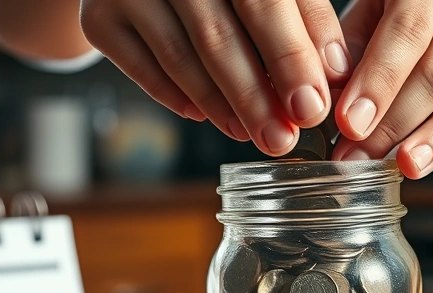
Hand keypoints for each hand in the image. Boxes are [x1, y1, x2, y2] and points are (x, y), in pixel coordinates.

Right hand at [80, 0, 352, 155]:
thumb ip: (304, 17)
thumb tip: (334, 74)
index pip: (266, 1)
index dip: (292, 56)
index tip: (313, 106)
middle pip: (218, 35)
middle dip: (256, 96)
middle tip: (284, 138)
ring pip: (181, 57)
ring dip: (222, 106)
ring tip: (255, 134)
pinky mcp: (98, 18)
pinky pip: (143, 69)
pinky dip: (179, 98)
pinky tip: (209, 117)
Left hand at [331, 0, 432, 177]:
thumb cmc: (417, 3)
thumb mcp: (378, 4)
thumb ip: (351, 43)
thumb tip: (327, 96)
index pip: (406, 34)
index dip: (377, 83)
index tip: (349, 124)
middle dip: (392, 124)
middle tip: (355, 156)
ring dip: (428, 142)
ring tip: (397, 169)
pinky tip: (422, 163)